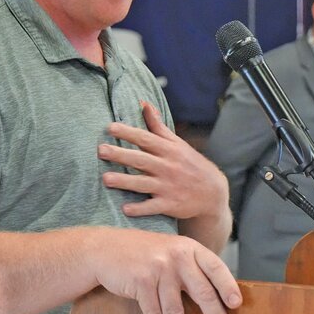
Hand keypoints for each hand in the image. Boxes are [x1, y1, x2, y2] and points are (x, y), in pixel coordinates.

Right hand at [92, 228, 241, 313]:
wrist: (107, 247)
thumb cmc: (145, 253)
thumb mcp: (172, 250)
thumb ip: (192, 267)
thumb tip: (217, 297)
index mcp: (190, 248)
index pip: (215, 267)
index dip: (227, 286)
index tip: (237, 304)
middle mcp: (177, 256)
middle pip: (202, 292)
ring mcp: (158, 268)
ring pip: (175, 309)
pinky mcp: (141, 281)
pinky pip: (153, 312)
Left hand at [98, 101, 228, 220]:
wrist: (213, 193)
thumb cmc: (190, 164)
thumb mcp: (177, 143)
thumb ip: (158, 126)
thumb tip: (143, 104)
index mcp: (169, 150)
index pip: (146, 139)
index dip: (128, 132)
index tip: (110, 127)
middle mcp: (168, 167)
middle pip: (141, 159)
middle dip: (121, 155)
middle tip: (100, 150)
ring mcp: (168, 187)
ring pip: (143, 183)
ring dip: (125, 181)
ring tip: (106, 179)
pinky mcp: (170, 205)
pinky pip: (152, 207)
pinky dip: (140, 209)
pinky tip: (125, 209)